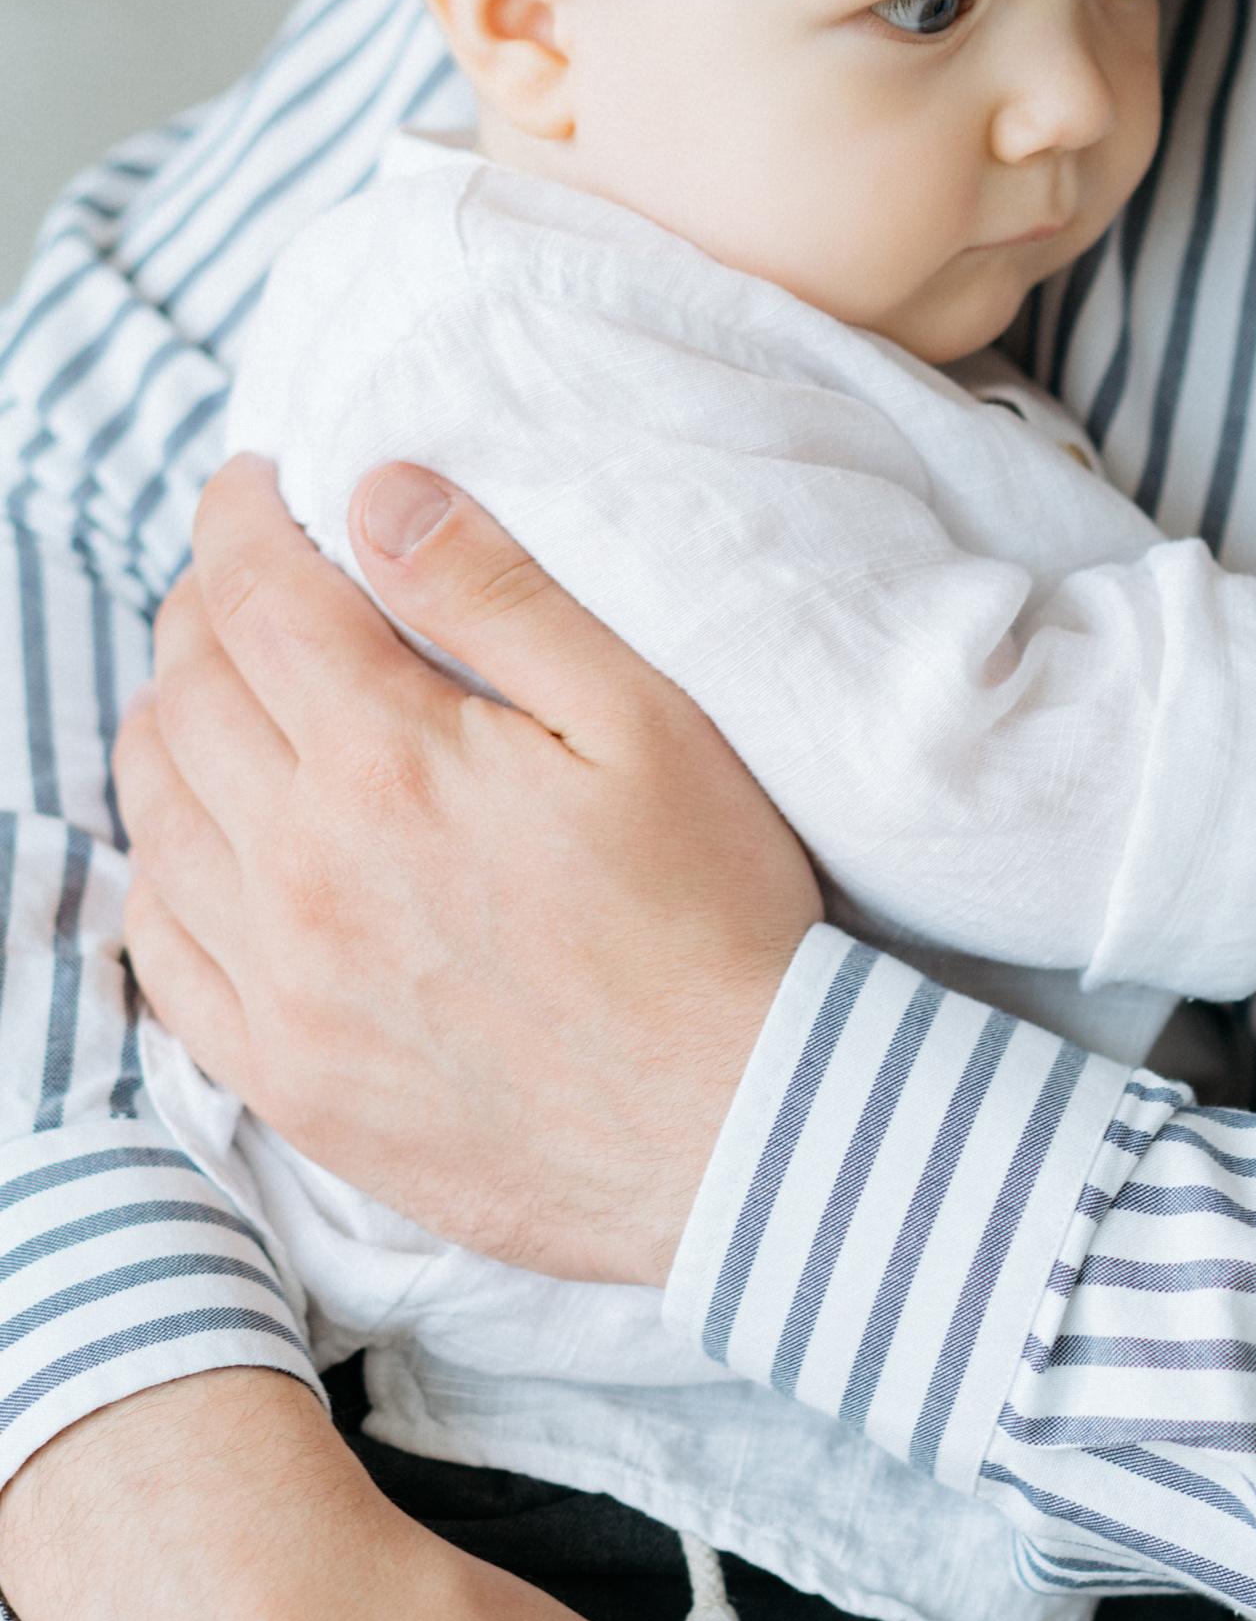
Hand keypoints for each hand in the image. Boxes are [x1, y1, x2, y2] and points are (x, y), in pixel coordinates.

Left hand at [116, 455, 822, 1285]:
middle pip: (187, 692)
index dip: (239, 517)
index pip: (254, 597)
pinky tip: (204, 841)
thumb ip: (500, 598)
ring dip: (168, 724)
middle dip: (202, 608)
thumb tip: (379, 495)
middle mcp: (301, 869)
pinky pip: (160, 953)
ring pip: (153, 814)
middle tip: (250, 581)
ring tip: (217, 692)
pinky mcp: (285, 1077)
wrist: (737, 1134)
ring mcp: (280, 985)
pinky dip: (158, 869)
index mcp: (388, 763)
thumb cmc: (716, 918)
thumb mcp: (644, 721)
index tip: (253, 486)